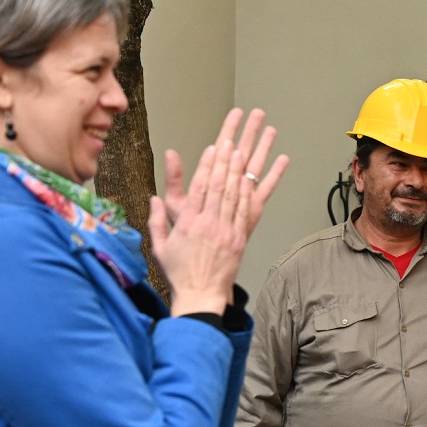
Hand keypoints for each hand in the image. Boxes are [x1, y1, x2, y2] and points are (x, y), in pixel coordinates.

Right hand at [152, 109, 290, 316]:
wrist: (200, 297)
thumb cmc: (178, 272)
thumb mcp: (160, 245)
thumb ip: (158, 218)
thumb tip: (155, 196)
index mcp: (189, 222)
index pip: (201, 186)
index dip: (211, 164)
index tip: (218, 145)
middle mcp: (210, 222)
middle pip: (224, 181)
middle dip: (234, 151)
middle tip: (242, 129)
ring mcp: (228, 229)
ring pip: (240, 190)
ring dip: (251, 161)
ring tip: (259, 138)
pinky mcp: (241, 237)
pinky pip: (252, 208)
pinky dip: (260, 187)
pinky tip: (270, 169)